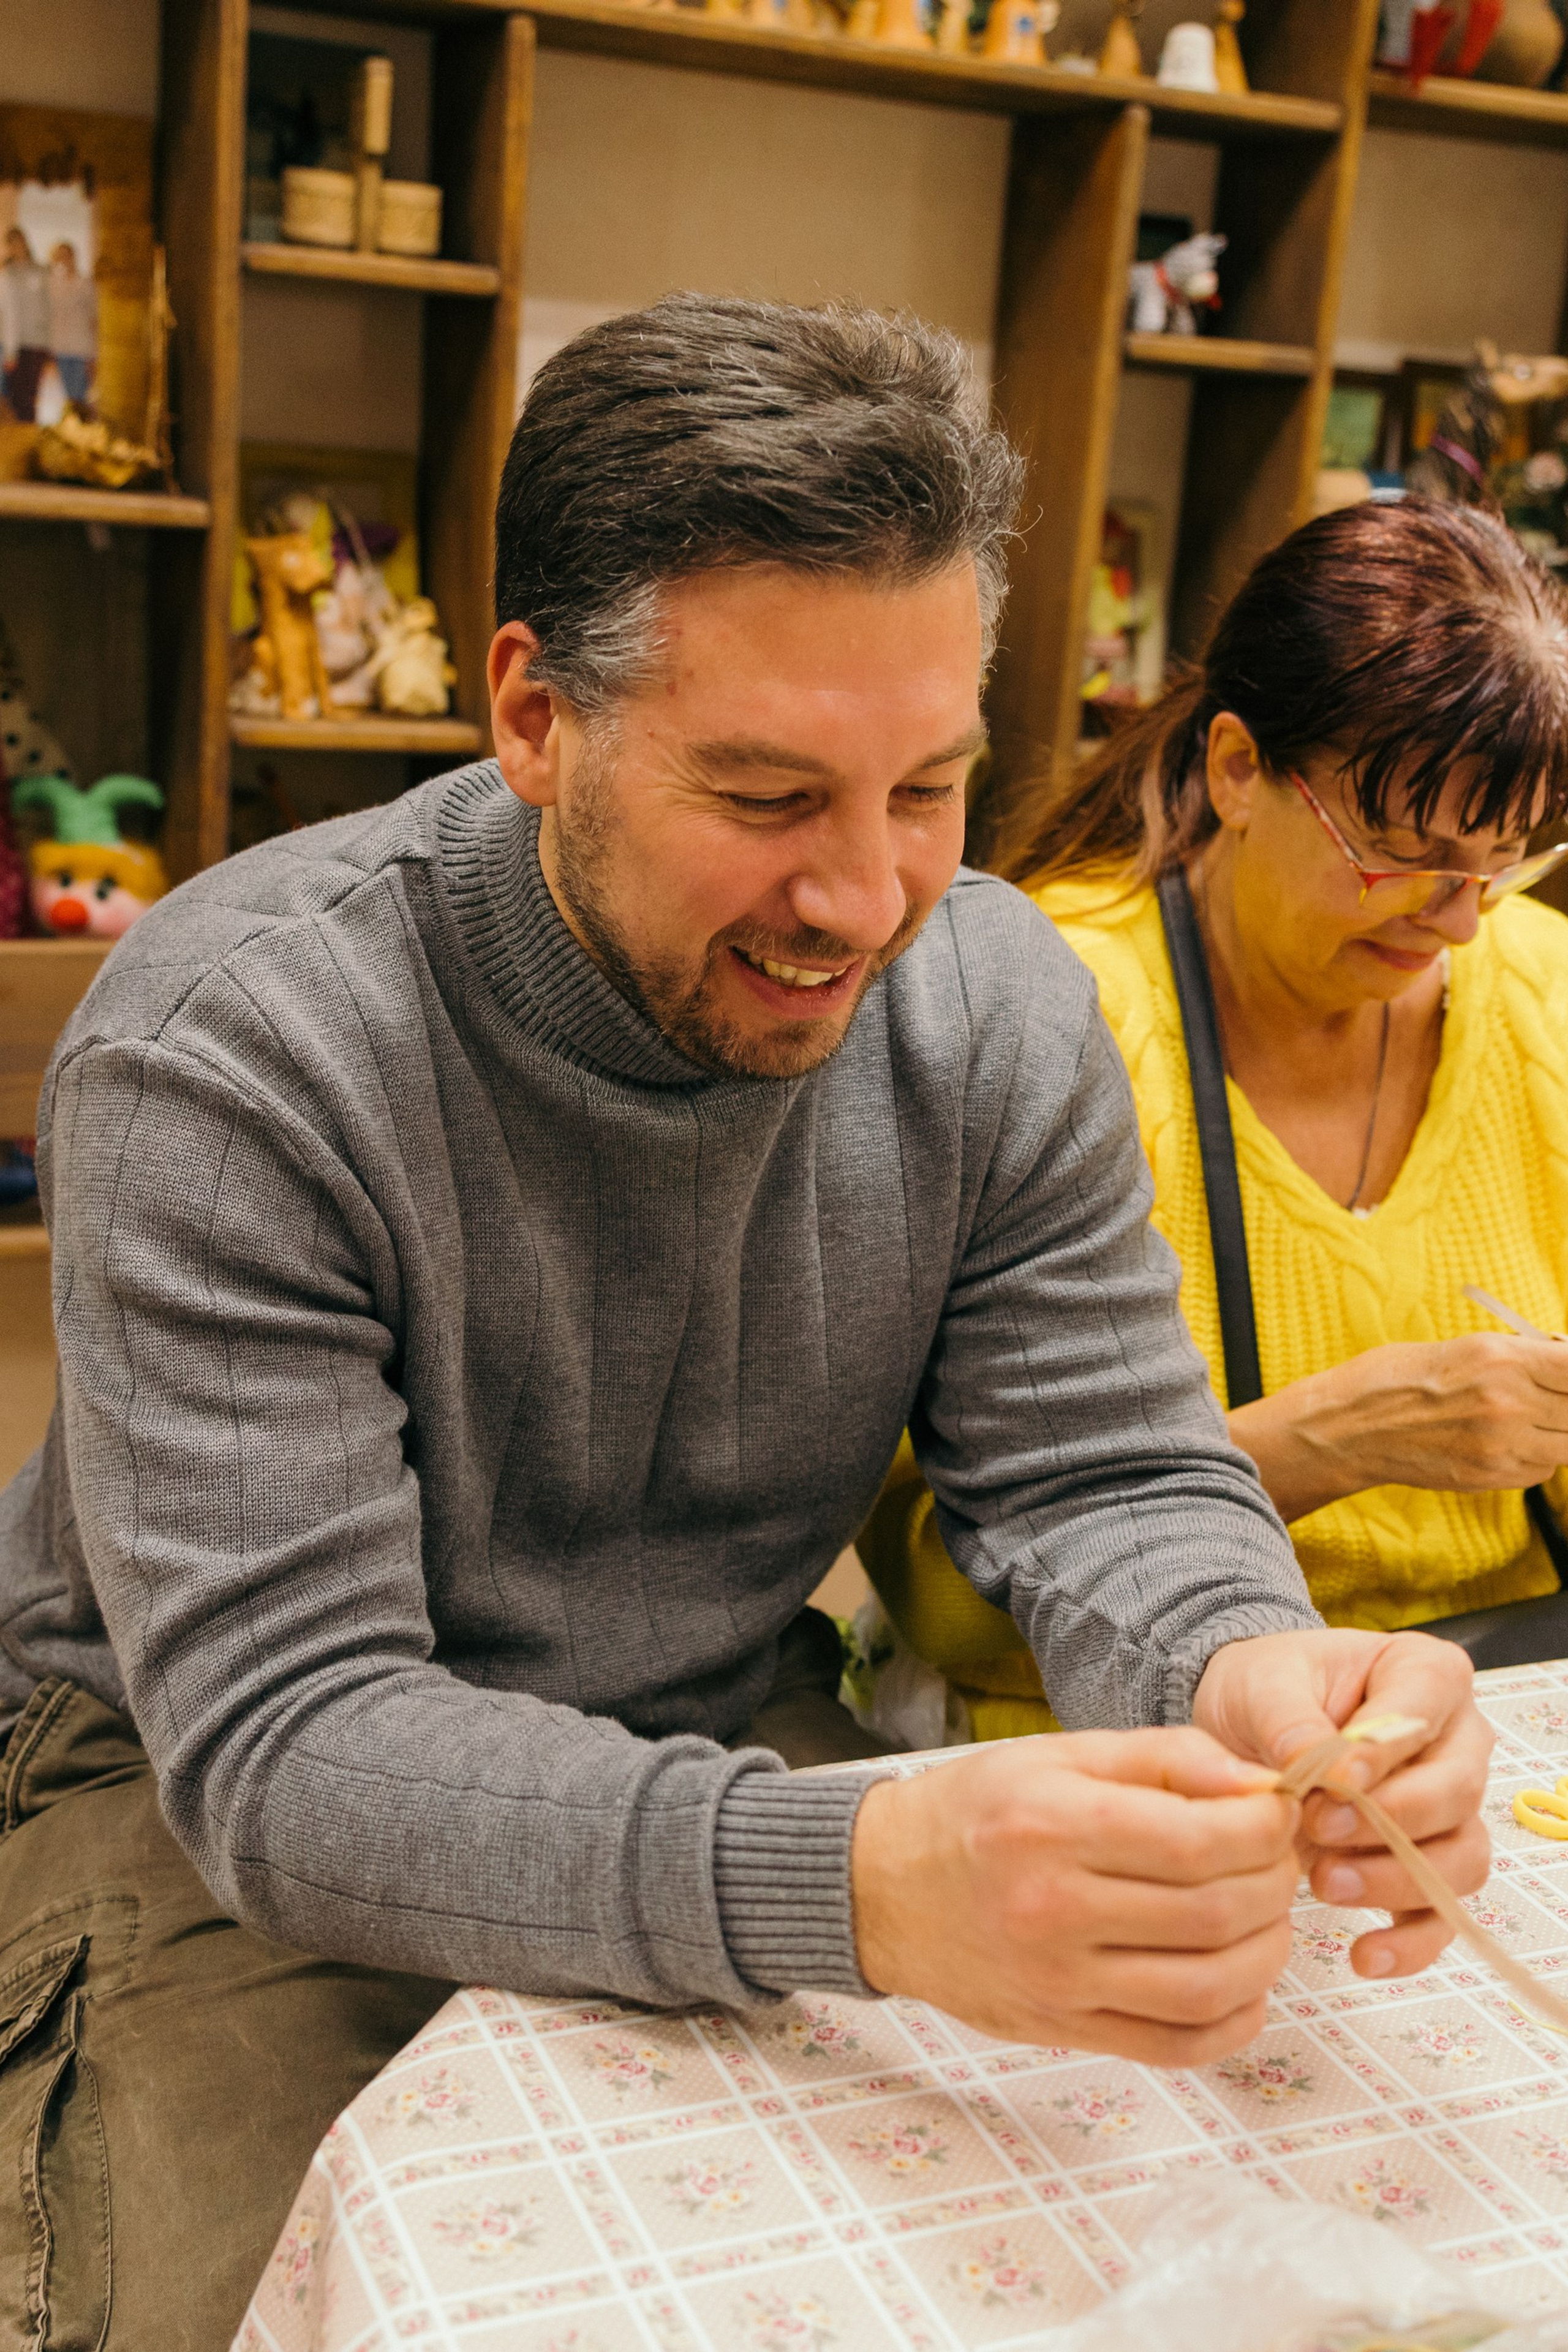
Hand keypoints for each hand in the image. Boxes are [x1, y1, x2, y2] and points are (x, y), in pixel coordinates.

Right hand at [851, 1728, 1299, 2062]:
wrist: (883, 1888)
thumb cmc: (975, 1811)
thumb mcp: (1059, 1754)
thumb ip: (1163, 1757)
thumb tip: (1256, 1782)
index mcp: (1053, 1824)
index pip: (1198, 1840)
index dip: (1264, 1827)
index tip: (1275, 1810)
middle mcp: (1054, 1909)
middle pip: (1216, 1914)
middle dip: (1275, 1882)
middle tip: (1277, 1857)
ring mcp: (1059, 1982)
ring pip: (1210, 1987)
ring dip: (1268, 1952)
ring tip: (1266, 1915)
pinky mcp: (1063, 2031)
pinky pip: (1177, 2045)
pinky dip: (1234, 2020)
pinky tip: (1243, 1981)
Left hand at [1194, 1627, 1492, 1978]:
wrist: (1244, 1728)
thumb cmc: (1265, 1690)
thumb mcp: (1261, 1683)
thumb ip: (1290, 1719)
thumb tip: (1318, 1765)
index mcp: (1423, 1673)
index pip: (1428, 1706)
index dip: (1386, 1751)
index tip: (1333, 1781)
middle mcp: (1455, 1740)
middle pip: (1456, 1791)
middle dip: (1389, 1820)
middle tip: (1318, 1829)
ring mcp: (1450, 1808)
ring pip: (1461, 1857)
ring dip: (1397, 1880)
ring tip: (1324, 1883)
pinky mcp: (1428, 1864)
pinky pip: (1443, 1913)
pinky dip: (1411, 1942)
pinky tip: (1365, 1954)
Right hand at [1231, 1335, 1567, 1521]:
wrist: (1347, 1428)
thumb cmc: (1395, 1378)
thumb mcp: (1464, 1348)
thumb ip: (1521, 1358)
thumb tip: (1564, 1364)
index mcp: (1500, 1358)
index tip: (1566, 1372)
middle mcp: (1507, 1401)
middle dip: (1565, 1400)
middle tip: (1547, 1396)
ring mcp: (1501, 1444)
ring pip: (1566, 1443)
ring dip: (1557, 1430)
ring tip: (1527, 1417)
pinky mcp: (1492, 1476)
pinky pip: (1542, 1467)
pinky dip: (1537, 1455)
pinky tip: (1507, 1440)